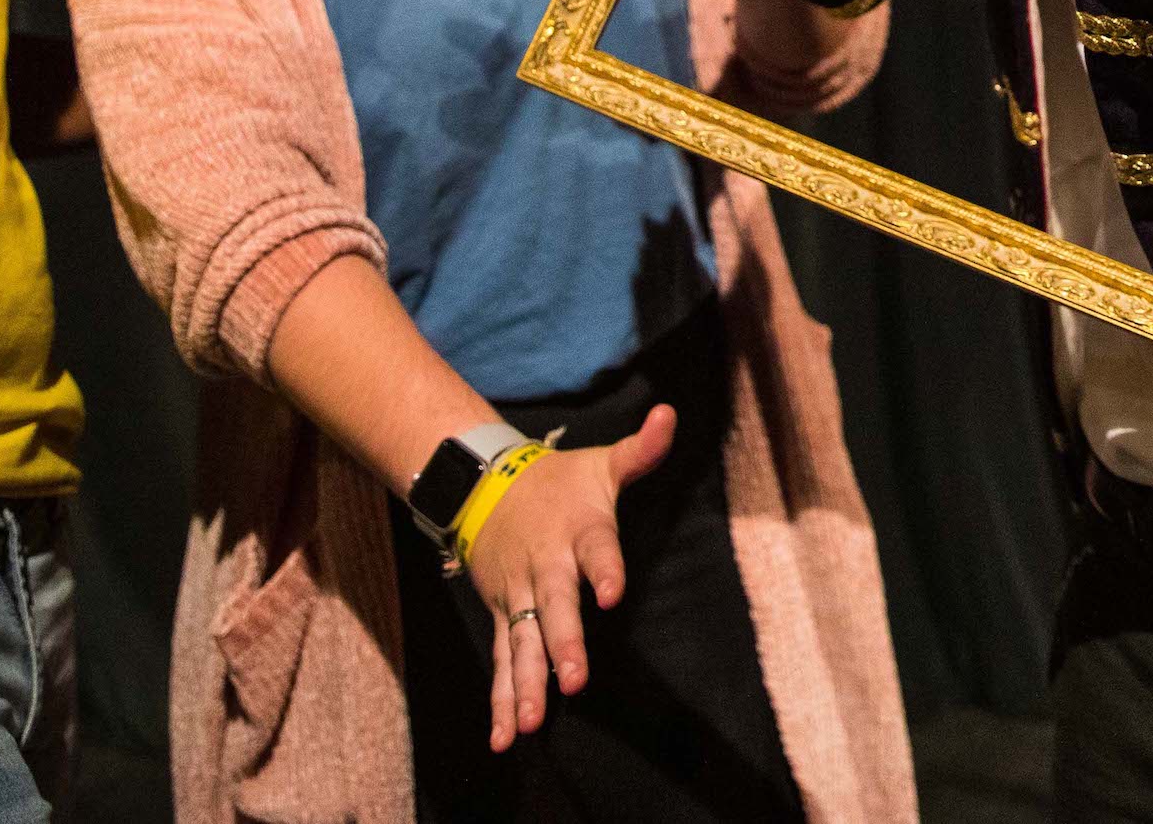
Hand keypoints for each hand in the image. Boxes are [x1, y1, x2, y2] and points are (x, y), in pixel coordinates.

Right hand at [462, 408, 676, 752]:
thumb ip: (640, 450)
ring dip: (525, 684)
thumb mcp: (601, 462)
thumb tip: (670, 415)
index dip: (605, 569)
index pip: (596, 549)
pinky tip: (503, 737)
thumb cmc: (559, 481)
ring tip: (531, 723)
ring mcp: (519, 595)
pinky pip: (502, 660)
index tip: (612, 593)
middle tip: (574, 679)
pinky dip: (501, 698)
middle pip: (554, 608)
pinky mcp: (503, 615)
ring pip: (522, 643)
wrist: (482, 483)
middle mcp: (546, 567)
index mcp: (577, 530)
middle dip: (562, 643)